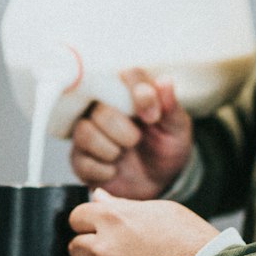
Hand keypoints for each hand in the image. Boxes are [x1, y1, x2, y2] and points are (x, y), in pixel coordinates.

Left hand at [68, 189, 217, 255]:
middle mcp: (102, 248)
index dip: (90, 224)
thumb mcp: (162, 212)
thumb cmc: (193, 244)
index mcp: (113, 219)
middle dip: (92, 252)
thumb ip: (123, 205)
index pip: (77, 217)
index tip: (100, 231)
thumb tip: (97, 197)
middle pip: (76, 248)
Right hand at [69, 69, 192, 198]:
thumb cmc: (166, 147)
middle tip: (136, 140)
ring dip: (111, 150)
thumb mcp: (177, 128)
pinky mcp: (79, 158)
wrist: (158, 181)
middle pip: (101, 109)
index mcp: (128, 93)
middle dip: (124, 131)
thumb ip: (170, 106)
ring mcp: (88, 131)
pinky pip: (81, 160)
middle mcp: (103, 107)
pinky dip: (104, 170)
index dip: (138, 92)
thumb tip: (165, 81)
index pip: (126, 74)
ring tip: (122, 154)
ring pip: (85, 132)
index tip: (152, 117)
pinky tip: (114, 170)